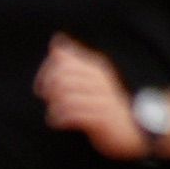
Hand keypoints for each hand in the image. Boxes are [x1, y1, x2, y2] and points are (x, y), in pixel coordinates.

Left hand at [36, 37, 147, 157]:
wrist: (128, 129)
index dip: (45, 72)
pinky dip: (58, 118)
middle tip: (47, 99)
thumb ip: (73, 60)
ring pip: (65, 96)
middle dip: (47, 89)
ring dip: (53, 106)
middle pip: (61, 77)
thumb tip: (56, 39)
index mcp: (96, 68)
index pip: (62, 60)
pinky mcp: (101, 118)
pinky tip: (57, 122)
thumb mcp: (90, 78)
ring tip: (54, 112)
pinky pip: (72, 115)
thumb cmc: (102, 103)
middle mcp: (100, 80)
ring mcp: (102, 99)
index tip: (41, 87)